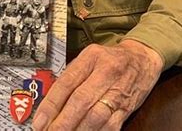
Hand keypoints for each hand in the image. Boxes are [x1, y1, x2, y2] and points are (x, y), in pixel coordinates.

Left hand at [32, 40, 163, 130]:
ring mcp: (118, 91)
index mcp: (92, 57)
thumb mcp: (89, 57)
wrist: (142, 58)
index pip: (67, 82)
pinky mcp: (127, 108)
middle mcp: (106, 72)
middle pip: (81, 101)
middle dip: (62, 123)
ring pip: (96, 117)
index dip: (51, 105)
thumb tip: (49, 103)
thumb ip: (71, 76)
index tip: (39, 122)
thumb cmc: (111, 59)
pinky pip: (110, 126)